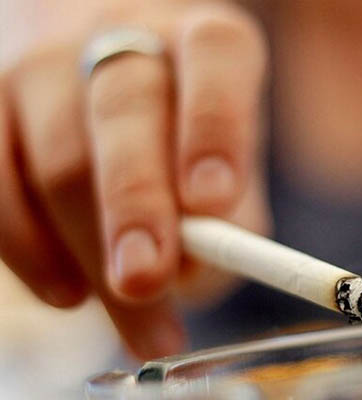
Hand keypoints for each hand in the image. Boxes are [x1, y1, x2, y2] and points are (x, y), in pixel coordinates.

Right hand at [0, 0, 270, 358]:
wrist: (109, 87)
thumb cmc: (187, 144)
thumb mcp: (227, 170)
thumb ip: (228, 218)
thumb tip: (188, 272)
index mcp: (203, 41)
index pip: (213, 55)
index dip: (214, 127)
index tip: (213, 202)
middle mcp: (124, 37)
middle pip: (124, 108)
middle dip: (136, 202)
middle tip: (148, 279)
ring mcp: (47, 67)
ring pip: (58, 158)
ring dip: (92, 255)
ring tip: (140, 323)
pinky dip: (30, 252)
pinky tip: (71, 293)